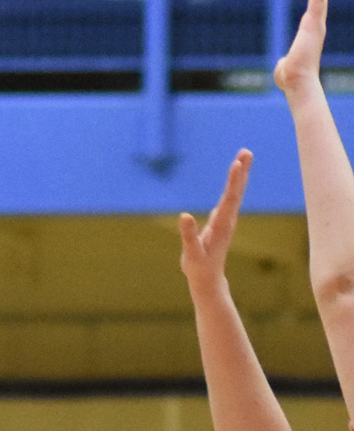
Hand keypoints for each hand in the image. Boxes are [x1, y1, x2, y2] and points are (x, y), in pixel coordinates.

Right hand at [179, 149, 251, 287]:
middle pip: (237, 191)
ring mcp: (226, 219)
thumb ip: (188, 235)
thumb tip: (184, 215)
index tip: (237, 163)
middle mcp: (228, 219)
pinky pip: (230, 196)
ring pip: (235, 192)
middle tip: (246, 151)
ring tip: (242, 157)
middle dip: (242, 171)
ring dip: (239, 174)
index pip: (230, 198)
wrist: (208, 279)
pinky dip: (233, 183)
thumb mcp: (191, 253)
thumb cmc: (199, 267)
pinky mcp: (221, 220)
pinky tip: (235, 175)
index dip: (234, 180)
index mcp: (222, 224)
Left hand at [275, 0, 330, 95]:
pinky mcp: (314, 21)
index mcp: (308, 35)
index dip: (314, 0)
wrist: (296, 80)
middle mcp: (315, 27)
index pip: (312, 13)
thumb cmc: (290, 78)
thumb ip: (284, 63)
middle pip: (319, 1)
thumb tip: (282, 65)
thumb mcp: (285, 67)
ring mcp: (316, 23)